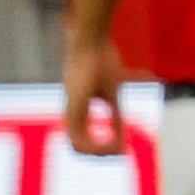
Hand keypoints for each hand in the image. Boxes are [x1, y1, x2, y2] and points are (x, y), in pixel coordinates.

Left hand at [60, 35, 123, 155]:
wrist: (90, 40)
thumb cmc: (102, 60)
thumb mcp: (113, 93)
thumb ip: (116, 115)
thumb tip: (123, 132)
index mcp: (76, 110)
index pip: (82, 141)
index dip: (102, 149)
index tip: (123, 149)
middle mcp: (70, 112)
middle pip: (78, 148)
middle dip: (101, 154)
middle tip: (121, 152)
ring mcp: (70, 109)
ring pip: (77, 146)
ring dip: (100, 151)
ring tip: (119, 148)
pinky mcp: (74, 105)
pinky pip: (80, 137)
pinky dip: (98, 145)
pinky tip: (116, 141)